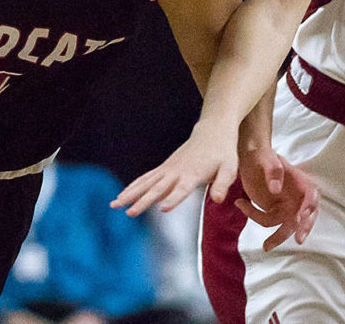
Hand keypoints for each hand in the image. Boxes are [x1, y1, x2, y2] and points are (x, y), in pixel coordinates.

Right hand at [111, 120, 237, 216]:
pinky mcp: (164, 168)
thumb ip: (223, 184)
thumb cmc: (222, 152)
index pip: (182, 189)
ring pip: (145, 182)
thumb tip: (217, 200)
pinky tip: (122, 196)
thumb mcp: (230, 168)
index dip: (173, 198)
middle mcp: (177, 171)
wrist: (211, 132)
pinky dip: (133, 187)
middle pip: (157, 188)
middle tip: (128, 213)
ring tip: (114, 205)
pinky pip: (146, 178)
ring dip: (130, 194)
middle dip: (142, 201)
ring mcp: (168, 169)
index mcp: (193, 173)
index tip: (162, 209)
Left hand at [235, 146, 317, 250]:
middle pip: (305, 216)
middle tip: (299, 239)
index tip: (303, 215)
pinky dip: (254, 215)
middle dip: (303, 228)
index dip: (310, 206)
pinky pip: (267, 220)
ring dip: (277, 236)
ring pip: (286, 225)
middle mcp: (297, 197)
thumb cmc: (262, 155)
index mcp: (301, 182)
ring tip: (266, 246)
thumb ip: (274, 170)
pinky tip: (240, 202)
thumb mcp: (267, 158)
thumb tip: (275, 190)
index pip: (312, 195)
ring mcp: (286, 206)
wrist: (249, 157)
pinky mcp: (273, 211)